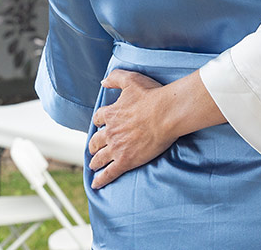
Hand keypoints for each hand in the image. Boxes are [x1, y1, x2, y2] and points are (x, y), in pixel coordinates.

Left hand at [88, 69, 174, 188]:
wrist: (166, 113)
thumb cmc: (152, 96)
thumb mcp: (132, 80)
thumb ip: (116, 78)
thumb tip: (103, 81)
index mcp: (111, 114)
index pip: (99, 119)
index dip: (100, 121)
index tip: (101, 124)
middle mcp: (110, 132)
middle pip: (96, 141)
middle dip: (94, 145)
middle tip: (94, 148)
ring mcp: (117, 148)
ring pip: (100, 158)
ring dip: (96, 161)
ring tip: (94, 165)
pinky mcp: (125, 161)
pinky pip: (109, 173)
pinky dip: (101, 179)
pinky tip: (96, 184)